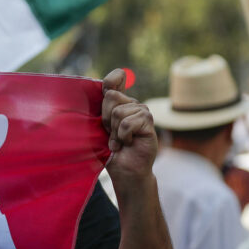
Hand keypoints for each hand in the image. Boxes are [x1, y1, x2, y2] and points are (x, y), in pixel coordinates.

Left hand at [101, 69, 156, 185]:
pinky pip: (127, 123)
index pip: (116, 79)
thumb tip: (105, 90)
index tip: (111, 84)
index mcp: (119, 102)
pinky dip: (123, 137)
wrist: (125, 170)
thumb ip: (102, 108)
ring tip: (119, 141)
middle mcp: (131, 104)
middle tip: (110, 134)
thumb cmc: (111, 151)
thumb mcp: (100, 128)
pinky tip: (128, 143)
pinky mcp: (148, 122)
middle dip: (105, 119)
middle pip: (110, 96)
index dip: (113, 78)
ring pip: (118, 112)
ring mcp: (142, 111)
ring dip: (114, 132)